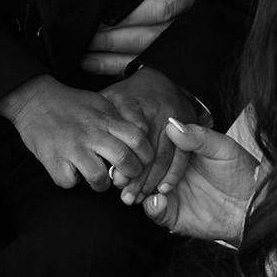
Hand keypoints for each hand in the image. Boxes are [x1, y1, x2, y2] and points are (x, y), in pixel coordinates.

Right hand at [0, 75, 153, 190]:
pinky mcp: (53, 159)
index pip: (138, 139)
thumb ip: (118, 120)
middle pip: (124, 161)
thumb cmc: (70, 103)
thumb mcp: (100, 103)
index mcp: (106, 119)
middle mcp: (92, 133)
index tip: (143, 161)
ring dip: (102, 184)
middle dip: (130, 174)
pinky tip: (71, 172)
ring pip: (99, 179)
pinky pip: (69, 182)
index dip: (146, 155)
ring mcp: (72, 148)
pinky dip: (71, 181)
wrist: (34, 98)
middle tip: (126, 175)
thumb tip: (139, 139)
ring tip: (98, 179)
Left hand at [79, 0, 215, 77]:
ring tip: (84, 56)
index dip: (133, 15)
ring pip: (149, 55)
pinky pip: (149, 63)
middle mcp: (193, 15)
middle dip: (117, 40)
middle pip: (153, 37)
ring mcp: (185, 34)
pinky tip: (95, 65)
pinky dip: (120, 67)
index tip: (106, 15)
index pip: (163, 7)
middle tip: (87, 36)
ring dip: (114, 58)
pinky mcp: (175, 45)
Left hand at [100, 67, 201, 204]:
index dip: (123, 160)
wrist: (164, 78)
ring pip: (164, 156)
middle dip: (137, 177)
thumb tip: (89, 149)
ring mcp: (174, 118)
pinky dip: (172, 175)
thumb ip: (99, 121)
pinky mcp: (188, 126)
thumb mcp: (110, 99)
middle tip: (126, 197)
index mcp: (132, 102)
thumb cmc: (130, 95)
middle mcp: (156, 109)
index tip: (115, 179)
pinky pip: (182, 156)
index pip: (130, 135)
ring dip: (152, 181)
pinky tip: (162, 189)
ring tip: (140, 198)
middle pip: (146, 149)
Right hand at [141, 119, 260, 243]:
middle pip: (143, 169)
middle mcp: (171, 171)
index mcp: (181, 151)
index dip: (141, 147)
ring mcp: (171, 193)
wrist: (254, 206)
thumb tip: (171, 124)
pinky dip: (151, 207)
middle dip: (131, 170)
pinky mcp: (173, 215)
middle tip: (122, 171)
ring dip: (135, 189)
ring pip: (143, 190)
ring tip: (132, 189)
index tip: (129, 145)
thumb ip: (198, 137)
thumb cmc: (242, 172)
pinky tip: (156, 200)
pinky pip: (155, 211)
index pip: (154, 146)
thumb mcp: (223, 148)